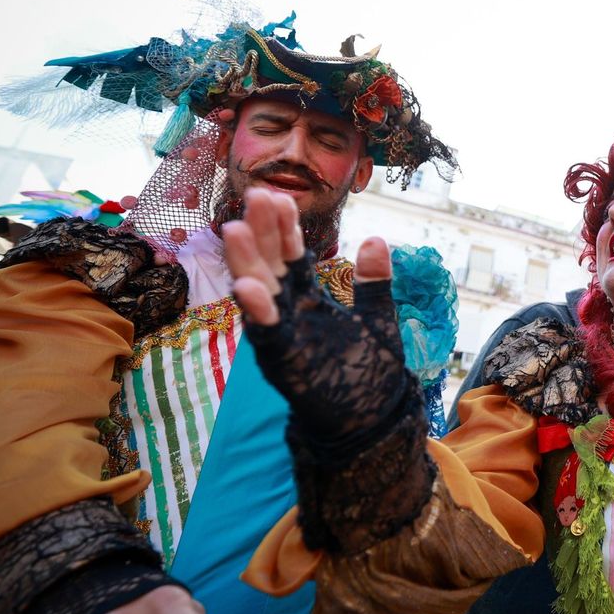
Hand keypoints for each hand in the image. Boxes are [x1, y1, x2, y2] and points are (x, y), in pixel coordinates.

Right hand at [223, 187, 406, 443]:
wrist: (370, 419)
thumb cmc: (367, 369)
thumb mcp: (377, 316)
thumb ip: (374, 281)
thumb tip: (376, 239)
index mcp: (307, 300)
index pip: (292, 256)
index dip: (285, 228)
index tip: (279, 195)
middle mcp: (289, 314)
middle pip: (270, 266)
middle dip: (262, 233)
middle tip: (256, 195)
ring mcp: (282, 338)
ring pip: (259, 295)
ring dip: (247, 263)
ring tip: (236, 229)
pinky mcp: (283, 365)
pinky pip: (267, 336)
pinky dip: (258, 313)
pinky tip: (248, 287)